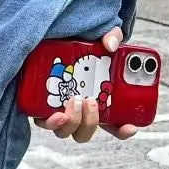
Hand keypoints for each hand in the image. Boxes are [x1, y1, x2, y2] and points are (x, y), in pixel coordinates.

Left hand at [33, 28, 137, 144]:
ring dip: (73, 121)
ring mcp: (58, 111)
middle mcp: (77, 111)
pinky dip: (50, 121)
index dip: (123, 130)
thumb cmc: (77, 46)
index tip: (130, 127)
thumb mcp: (99, 38)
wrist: (49, 42)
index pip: (114, 124)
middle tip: (92, 101)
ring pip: (66, 131)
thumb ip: (111, 36)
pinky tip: (55, 110)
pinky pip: (43, 122)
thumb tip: (111, 45)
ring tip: (74, 99)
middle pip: (85, 132)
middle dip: (91, 122)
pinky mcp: (39, 107)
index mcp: (96, 101)